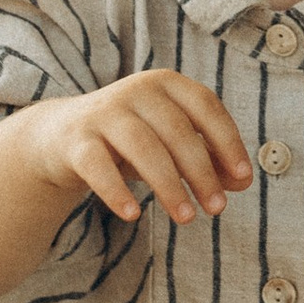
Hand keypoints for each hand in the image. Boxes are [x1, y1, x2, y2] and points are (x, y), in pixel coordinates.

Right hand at [33, 73, 251, 227]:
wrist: (60, 136)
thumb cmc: (130, 140)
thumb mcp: (170, 144)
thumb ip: (207, 158)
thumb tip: (241, 183)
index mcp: (165, 84)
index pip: (206, 106)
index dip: (228, 142)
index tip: (243, 178)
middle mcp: (136, 90)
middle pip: (177, 131)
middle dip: (201, 172)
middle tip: (217, 209)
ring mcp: (104, 113)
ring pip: (143, 147)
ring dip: (168, 185)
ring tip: (186, 218)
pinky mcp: (76, 140)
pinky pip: (97, 165)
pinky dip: (116, 191)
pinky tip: (133, 215)